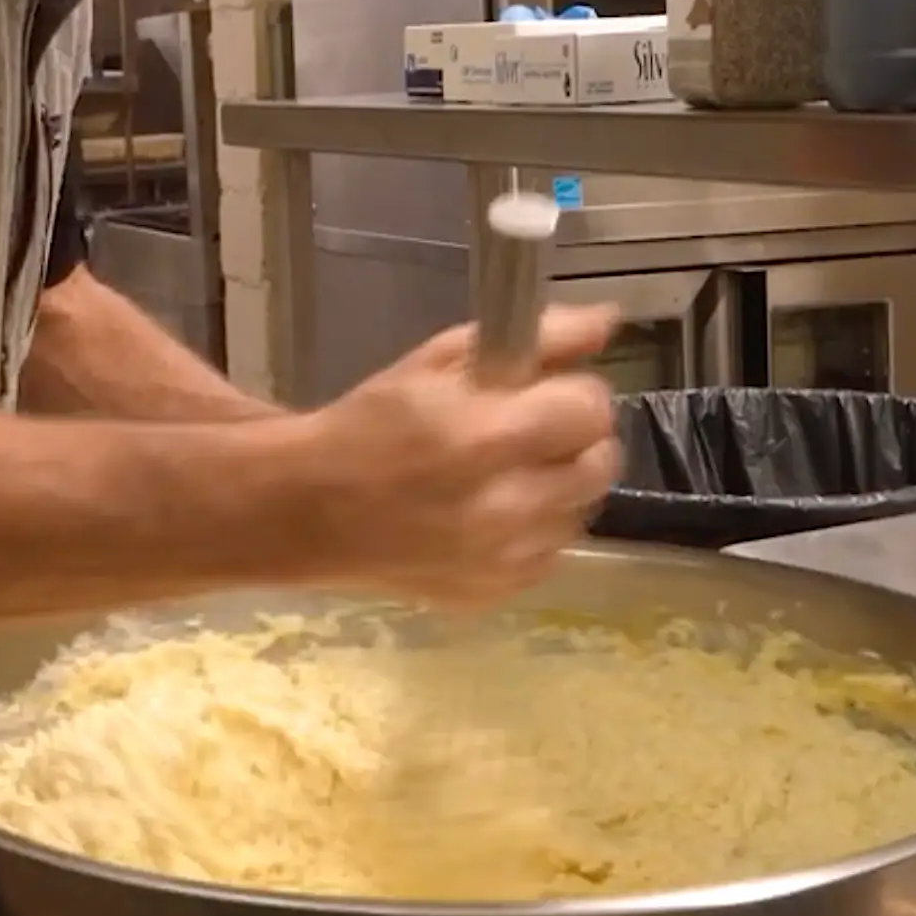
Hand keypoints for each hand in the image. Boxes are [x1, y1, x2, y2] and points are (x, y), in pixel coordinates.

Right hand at [282, 304, 622, 608]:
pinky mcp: (497, 593)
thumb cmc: (370, 424)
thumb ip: (531, 340)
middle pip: (600, 464)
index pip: (591, 410)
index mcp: (488, 439)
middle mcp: (507, 508)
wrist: (309, 510)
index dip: (572, 393)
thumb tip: (606, 322)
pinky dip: (533, 529)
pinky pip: (551, 552)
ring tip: (506, 473)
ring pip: (581, 511)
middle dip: (574, 439)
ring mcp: (505, 560)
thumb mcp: (438, 361)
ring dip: (557, 486)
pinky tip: (490, 513)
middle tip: (530, 431)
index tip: (542, 391)